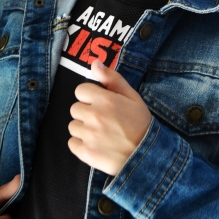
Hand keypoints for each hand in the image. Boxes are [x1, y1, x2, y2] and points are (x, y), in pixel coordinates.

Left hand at [68, 59, 151, 175]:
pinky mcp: (85, 152)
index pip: (80, 90)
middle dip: (86, 113)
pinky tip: (96, 145)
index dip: (90, 97)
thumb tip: (95, 63)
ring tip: (101, 134)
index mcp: (105, 100)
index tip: (100, 104)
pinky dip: (80, 145)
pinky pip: (71, 143)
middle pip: (75, 108)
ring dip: (83, 129)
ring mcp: (89, 135)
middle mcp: (94, 116)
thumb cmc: (140, 124)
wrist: (147, 156)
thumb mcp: (132, 97)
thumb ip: (112, 78)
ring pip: (73, 126)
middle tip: (103, 121)